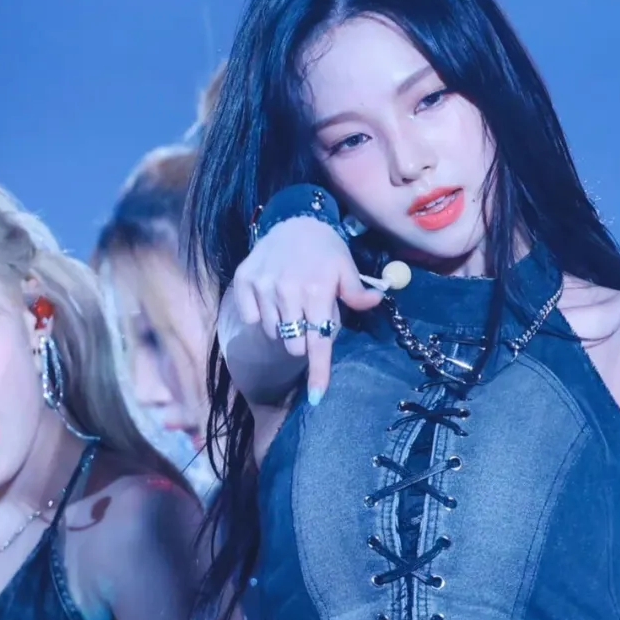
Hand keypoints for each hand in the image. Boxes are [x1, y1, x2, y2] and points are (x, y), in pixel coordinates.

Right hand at [230, 216, 382, 400]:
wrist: (293, 221)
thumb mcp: (346, 268)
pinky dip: (262, 316)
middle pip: (295, 344)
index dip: (318, 372)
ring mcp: (263, 287)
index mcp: (317, 292)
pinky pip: (253, 318)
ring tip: (293, 305)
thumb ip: (357, 292)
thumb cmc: (325, 250)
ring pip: (275, 333)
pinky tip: (272, 298)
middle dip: (304, 340)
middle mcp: (288, 291)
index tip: (316, 397)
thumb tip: (376, 301)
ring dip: (285, 328)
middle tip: (310, 317)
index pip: (318, 342)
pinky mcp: (244, 282)